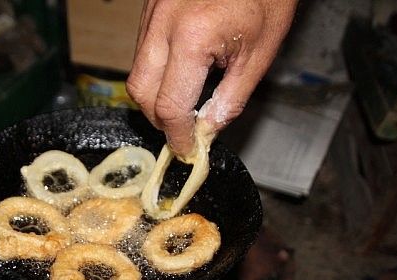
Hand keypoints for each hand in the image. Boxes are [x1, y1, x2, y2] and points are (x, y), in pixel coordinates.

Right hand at [127, 0, 297, 156]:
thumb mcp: (259, 53)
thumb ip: (230, 99)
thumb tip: (207, 130)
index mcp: (193, 36)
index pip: (171, 105)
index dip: (178, 135)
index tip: (187, 149)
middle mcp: (163, 23)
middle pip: (140, 91)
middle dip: (159, 117)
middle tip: (183, 128)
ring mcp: (152, 12)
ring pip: (137, 70)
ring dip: (155, 94)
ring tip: (184, 100)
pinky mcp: (150, 7)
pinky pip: (142, 49)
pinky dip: (156, 70)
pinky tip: (180, 72)